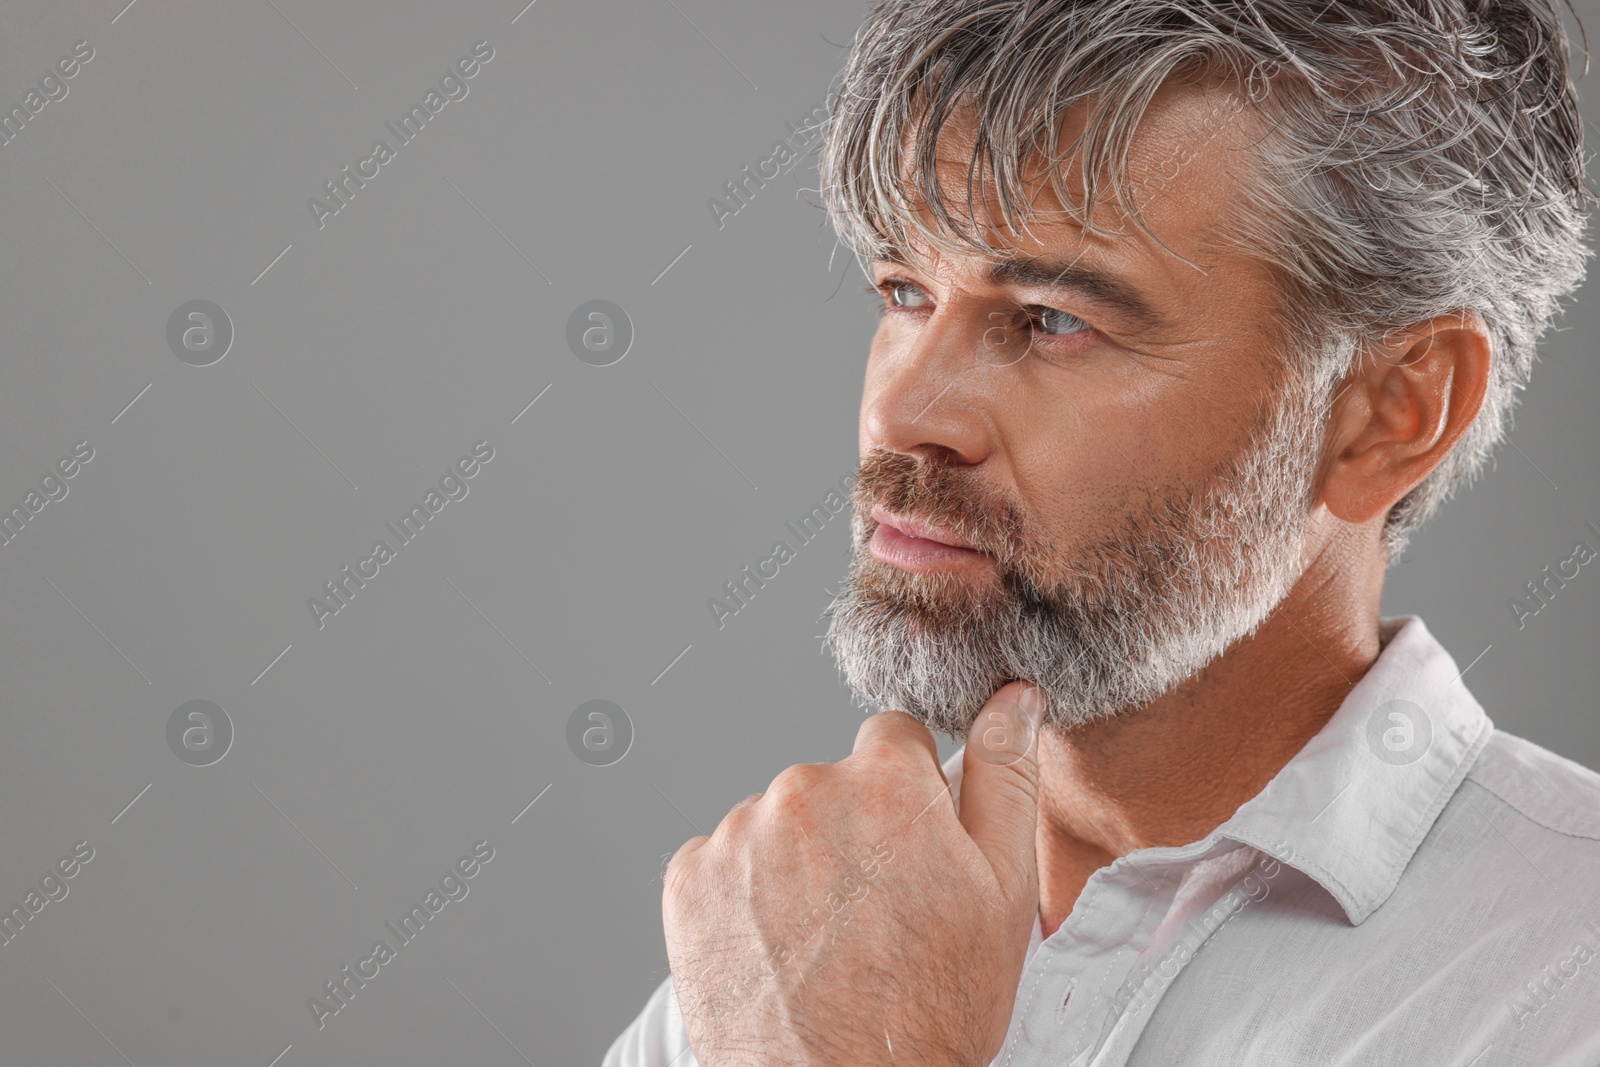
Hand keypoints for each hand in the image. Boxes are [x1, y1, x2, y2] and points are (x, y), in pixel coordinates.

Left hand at [662, 681, 1045, 1065]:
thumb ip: (1004, 775)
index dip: (909, 795)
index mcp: (883, 781)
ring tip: (824, 938)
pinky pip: (720, 860)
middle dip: (851, 826)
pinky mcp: (687, 880)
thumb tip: (1011, 697)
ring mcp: (736, 835)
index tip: (911, 849)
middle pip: (831, 781)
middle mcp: (802, 790)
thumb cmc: (931, 1009)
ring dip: (794, 860)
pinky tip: (776, 944)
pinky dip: (742, 893)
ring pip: (775, 821)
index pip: (893, 738)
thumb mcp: (1003, 890)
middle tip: (875, 910)